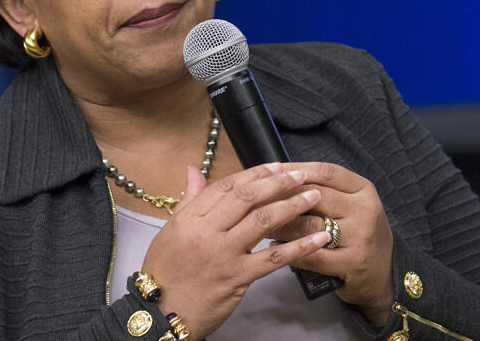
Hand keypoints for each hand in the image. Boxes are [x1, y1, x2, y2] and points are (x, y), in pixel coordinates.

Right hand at [141, 163, 331, 339]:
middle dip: (277, 183)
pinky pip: (273, 259)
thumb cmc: (164, 271)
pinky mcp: (238, 278)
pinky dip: (299, 247)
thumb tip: (194, 171)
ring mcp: (223, 254)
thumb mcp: (170, 230)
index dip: (253, 173)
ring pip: (262, 221)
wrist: (160, 312)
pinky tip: (318, 238)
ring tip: (313, 196)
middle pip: (247, 198)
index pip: (226, 186)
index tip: (275, 166)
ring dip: (292, 206)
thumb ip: (188, 199)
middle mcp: (207, 232)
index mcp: (190, 218)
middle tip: (300, 175)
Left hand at [268, 162, 393, 325]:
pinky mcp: (352, 264)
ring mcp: (360, 238)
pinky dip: (289, 250)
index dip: (295, 170)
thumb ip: (322, 189)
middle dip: (281, 197)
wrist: (385, 275)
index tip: (270, 171)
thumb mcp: (349, 204)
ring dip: (280, 224)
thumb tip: (277, 175)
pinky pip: (312, 255)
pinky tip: (274, 247)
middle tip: (256, 201)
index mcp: (362, 189)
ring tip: (260, 224)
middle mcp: (365, 210)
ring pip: (309, 225)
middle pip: (314, 196)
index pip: (325, 172)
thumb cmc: (357, 233)